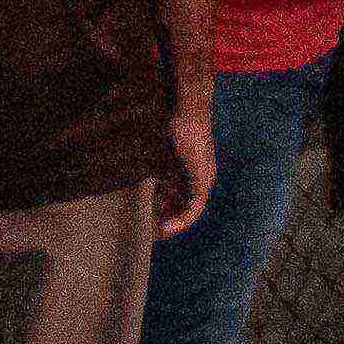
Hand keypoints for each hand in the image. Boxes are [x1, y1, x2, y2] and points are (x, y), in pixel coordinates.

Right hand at [155, 93, 216, 239]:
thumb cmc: (172, 123)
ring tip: (156, 235)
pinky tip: (168, 226)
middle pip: (185, 208)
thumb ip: (156, 170)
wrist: (187, 108)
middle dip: (167, 222)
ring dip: (173, 223)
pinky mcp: (203, 179)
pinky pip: (194, 206)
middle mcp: (202, 177)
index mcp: (192, 171)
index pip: (181, 199)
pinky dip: (182, 218)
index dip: (166, 213)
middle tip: (151, 235)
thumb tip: (139, 185)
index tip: (151, 223)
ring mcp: (204, 179)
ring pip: (190, 210)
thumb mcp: (161, 152)